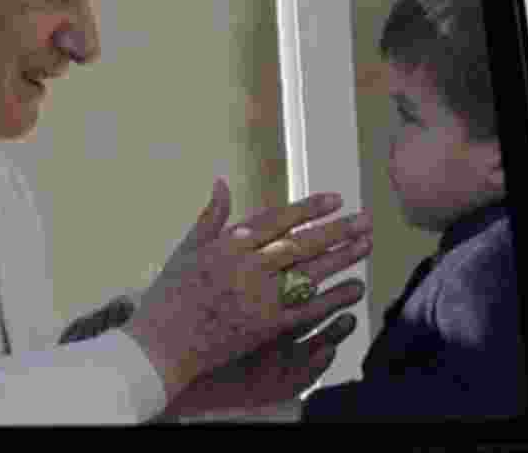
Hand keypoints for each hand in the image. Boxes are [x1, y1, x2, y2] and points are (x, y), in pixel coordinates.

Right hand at [121, 178, 371, 400]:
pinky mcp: (265, 327)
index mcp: (228, 245)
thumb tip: (221, 182)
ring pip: (310, 273)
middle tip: (365, 219)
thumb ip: (211, 216)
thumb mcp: (186, 249)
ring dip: (342, 258)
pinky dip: (334, 298)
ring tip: (367, 245)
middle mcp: (246, 267)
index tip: (336, 198)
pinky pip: (308, 310)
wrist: (159, 346)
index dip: (309, 208)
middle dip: (337, 230)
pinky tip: (356, 288)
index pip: (278, 220)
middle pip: (302, 244)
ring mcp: (257, 298)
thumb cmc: (168, 295)